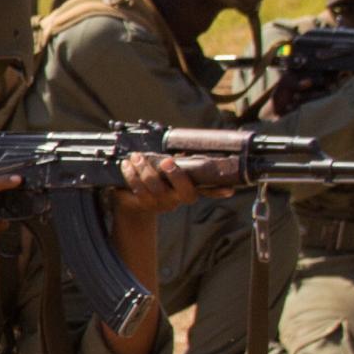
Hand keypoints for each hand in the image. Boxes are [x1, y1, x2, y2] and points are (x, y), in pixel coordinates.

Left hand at [109, 151, 224, 221]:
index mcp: (188, 190)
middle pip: (184, 192)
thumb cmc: (155, 180)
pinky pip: (138, 189)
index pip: (207, 191)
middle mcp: (177, 200)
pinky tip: (126, 165)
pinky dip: (131, 175)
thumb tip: (185, 149)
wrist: (133, 204)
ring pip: (156, 187)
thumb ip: (178, 162)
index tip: (227, 188)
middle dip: (176, 175)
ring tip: (136, 156)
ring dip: (145, 169)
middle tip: (166, 160)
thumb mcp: (168, 171)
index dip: (218, 191)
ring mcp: (162, 204)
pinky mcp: (144, 205)